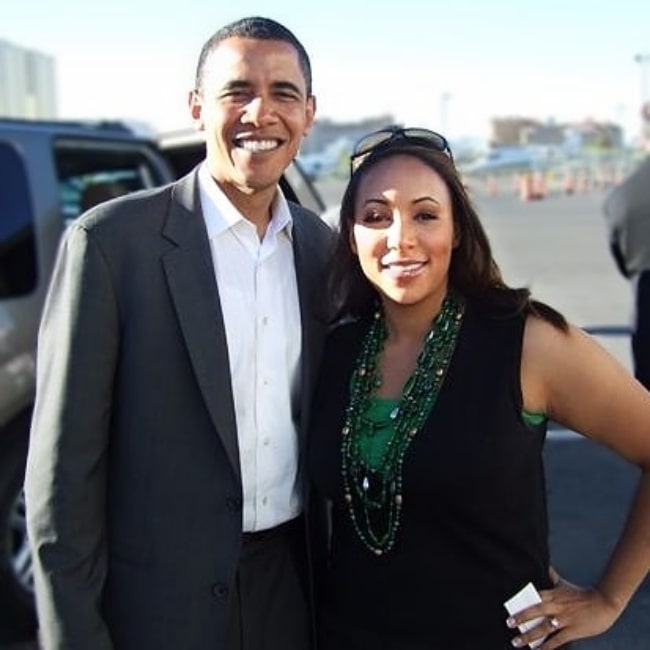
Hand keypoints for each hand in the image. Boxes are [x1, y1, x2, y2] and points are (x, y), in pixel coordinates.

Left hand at [506, 573, 621, 648]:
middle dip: (521, 618)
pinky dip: (546, 646)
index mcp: (553, 594)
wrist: (604, 602)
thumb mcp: (564, 584)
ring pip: (543, 628)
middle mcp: (556, 606)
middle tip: (508, 624)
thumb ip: (552, 577)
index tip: (509, 607)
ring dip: (529, 636)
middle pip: (535, 612)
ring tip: (517, 642)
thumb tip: (543, 565)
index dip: (521, 602)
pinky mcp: (572, 631)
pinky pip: (557, 640)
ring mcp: (564, 619)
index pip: (533, 597)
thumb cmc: (582, 594)